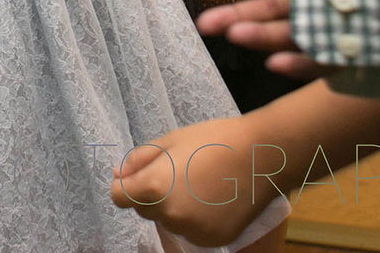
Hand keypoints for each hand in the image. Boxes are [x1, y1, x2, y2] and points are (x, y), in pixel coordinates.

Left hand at [112, 116, 282, 246]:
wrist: (262, 156)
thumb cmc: (215, 140)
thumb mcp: (170, 140)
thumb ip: (139, 160)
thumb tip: (117, 175)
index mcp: (155, 187)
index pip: (119, 196)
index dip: (127, 183)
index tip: (143, 172)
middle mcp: (171, 214)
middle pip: (142, 210)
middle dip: (151, 193)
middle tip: (179, 171)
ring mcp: (192, 230)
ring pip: (167, 220)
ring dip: (173, 207)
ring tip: (199, 183)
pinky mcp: (212, 240)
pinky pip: (190, 231)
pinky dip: (195, 218)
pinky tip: (212, 198)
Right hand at [196, 0, 319, 75]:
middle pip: (269, 7)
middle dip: (237, 15)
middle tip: (205, 25)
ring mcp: (330, 22)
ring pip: (289, 33)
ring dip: (261, 36)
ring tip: (235, 35)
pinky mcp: (351, 48)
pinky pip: (323, 59)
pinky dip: (300, 63)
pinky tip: (276, 63)